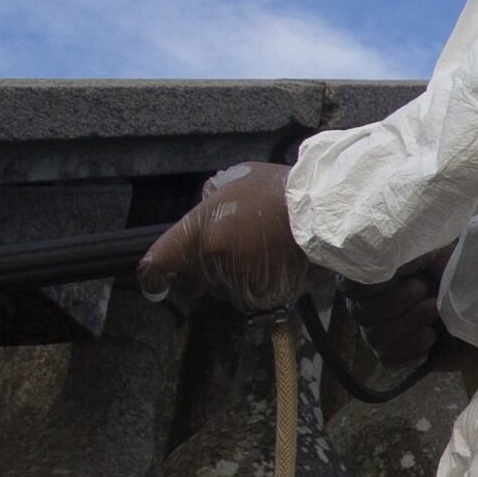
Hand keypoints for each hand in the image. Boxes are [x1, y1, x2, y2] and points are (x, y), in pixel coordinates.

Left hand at [140, 162, 330, 311]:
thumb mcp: (234, 180)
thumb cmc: (281, 190)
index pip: (162, 260)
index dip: (152, 276)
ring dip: (234, 277)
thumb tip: (201, 216)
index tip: (153, 282)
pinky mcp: (265, 294)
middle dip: (207, 268)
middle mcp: (217, 258)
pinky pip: (250, 297)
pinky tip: (275, 264)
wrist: (324, 210)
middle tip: (235, 247)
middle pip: (197, 277)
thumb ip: (210, 201)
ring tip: (262, 251)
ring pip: (223, 289)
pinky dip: (258, 286)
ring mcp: (241, 279)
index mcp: (205, 228)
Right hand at [348, 261, 451, 371]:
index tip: (401, 274)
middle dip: (397, 301)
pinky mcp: (393, 355)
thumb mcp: (431, 252)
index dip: (372, 284)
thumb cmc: (450, 271)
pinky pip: (389, 359)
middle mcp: (365, 307)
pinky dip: (412, 347)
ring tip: (435, 310)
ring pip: (376, 337)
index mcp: (370, 278)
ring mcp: (376, 333)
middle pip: (363, 313)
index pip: (349, 286)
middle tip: (425, 290)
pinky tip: (431, 337)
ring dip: (409, 323)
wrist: (475, 303)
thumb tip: (389, 257)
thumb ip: (407, 253)